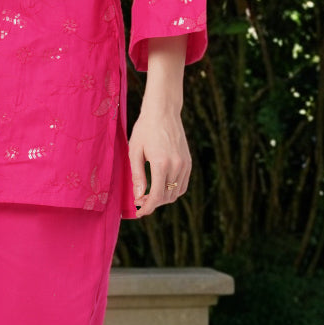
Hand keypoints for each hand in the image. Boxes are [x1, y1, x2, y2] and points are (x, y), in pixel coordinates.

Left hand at [128, 98, 190, 216]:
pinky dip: (172, 191)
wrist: (163, 112)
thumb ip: (137, 176)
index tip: (138, 212)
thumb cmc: (145, 129)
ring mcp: (185, 164)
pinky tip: (161, 188)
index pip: (156, 196)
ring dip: (163, 198)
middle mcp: (177, 166)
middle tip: (139, 201)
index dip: (147, 208)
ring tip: (148, 195)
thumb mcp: (134, 151)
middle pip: (167, 197)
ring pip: (176, 193)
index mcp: (162, 164)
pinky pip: (182, 185)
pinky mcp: (188, 162)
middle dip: (153, 203)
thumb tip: (138, 197)